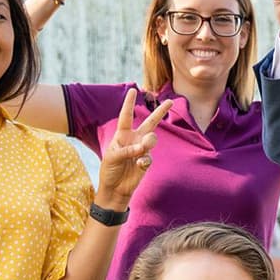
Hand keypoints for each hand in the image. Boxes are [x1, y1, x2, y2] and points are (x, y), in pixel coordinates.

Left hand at [94, 89, 169, 208]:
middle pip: (150, 122)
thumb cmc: (109, 170)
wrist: (115, 189)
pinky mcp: (147, 161)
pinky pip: (149, 157)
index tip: (133, 90)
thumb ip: (127, 150)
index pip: (126, 116)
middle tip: (171, 101)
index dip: (129, 103)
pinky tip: (138, 166)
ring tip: (141, 150)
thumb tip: (143, 148)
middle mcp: (134, 139)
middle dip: (160, 112)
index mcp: (122, 135)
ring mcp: (142, 150)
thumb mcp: (112, 157)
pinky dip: (143, 161)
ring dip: (147, 143)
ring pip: (152, 139)